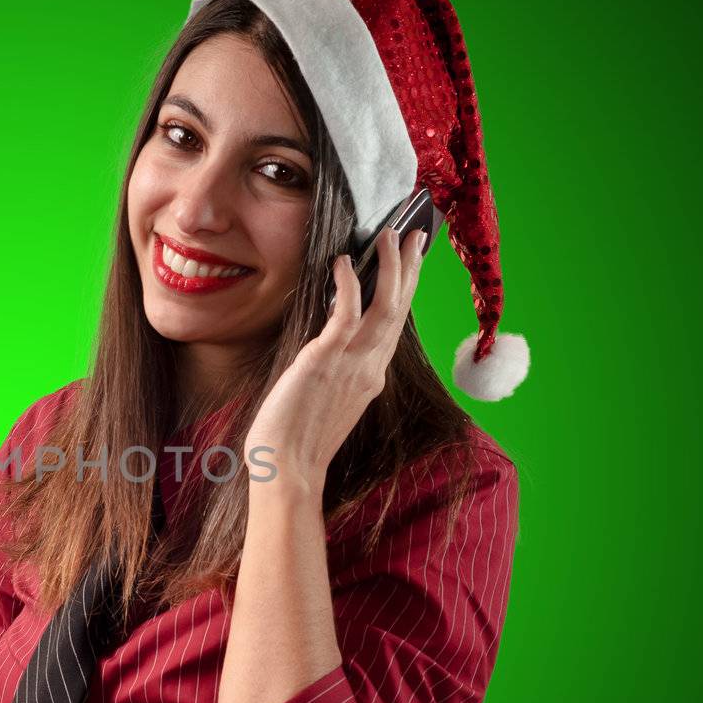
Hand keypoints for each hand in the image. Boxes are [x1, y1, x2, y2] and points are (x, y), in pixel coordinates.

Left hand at [245, 226, 424, 493]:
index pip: (393, 325)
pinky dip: (348, 284)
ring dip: (390, 266)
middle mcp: (370, 367)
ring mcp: (353, 363)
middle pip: (400, 308)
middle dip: (409, 268)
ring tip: (390, 233)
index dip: (404, 291)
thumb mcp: (328, 401)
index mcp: (371, 377)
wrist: (287, 469)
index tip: (409, 263)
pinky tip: (344, 262)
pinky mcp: (326, 359)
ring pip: (385, 305)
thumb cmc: (296, 440)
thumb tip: (330, 353)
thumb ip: (338, 375)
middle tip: (414, 234)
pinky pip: (346, 313)